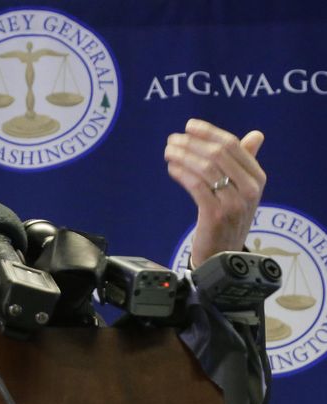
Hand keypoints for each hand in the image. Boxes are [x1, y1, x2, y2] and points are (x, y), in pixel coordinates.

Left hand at [164, 119, 265, 266]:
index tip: (189, 125)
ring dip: (183, 156)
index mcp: (257, 178)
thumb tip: (256, 135)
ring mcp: (234, 203)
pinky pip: (196, 186)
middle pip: (218, 153)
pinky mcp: (216, 215)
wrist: (222, 255)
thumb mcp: (243, 190)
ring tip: (168, 152)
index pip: (233, 145)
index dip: (209, 132)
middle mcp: (249, 189)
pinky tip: (171, 169)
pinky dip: (182, 173)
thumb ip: (245, 163)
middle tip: (172, 140)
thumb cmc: (230, 219)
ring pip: (206, 168)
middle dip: (192, 143)